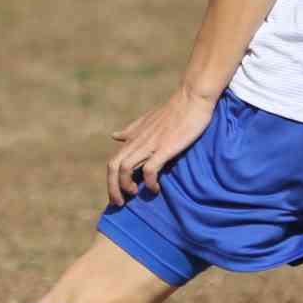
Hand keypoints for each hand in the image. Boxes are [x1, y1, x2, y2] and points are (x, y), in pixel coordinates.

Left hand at [107, 90, 218, 204]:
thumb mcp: (147, 121)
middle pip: (113, 167)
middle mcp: (137, 142)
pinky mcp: (165, 147)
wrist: (191, 98)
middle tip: (119, 203)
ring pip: (124, 168)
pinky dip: (149, 182)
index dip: (111, 181)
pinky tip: (156, 188)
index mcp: (133, 138)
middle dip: (112, 188)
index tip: (116, 196)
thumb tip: (114, 136)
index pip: (113, 162)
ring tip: (136, 194)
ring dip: (126, 186)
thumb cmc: (172, 111)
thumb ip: (131, 131)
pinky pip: (149, 169)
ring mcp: (150, 144)